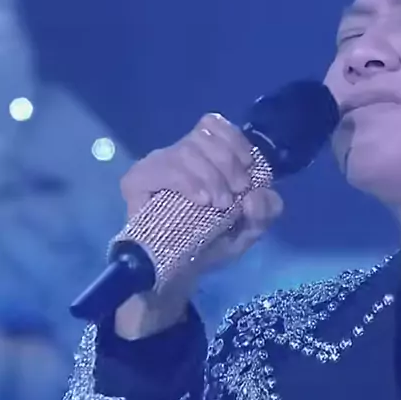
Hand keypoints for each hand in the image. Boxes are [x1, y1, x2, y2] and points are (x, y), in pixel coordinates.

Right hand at [115, 113, 282, 338]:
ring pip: (185, 150)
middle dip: (226, 163)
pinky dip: (186, 181)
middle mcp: (177, 155)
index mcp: (203, 156)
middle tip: (234, 194)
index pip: (212, 124)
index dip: (233, 139)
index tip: (247, 167)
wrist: (178, 275)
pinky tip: (200, 199)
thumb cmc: (211, 243)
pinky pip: (161, 168)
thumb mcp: (248, 229)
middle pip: (202, 136)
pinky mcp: (136, 181)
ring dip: (209, 175)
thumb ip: (265, 210)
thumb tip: (254, 195)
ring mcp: (155, 166)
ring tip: (217, 203)